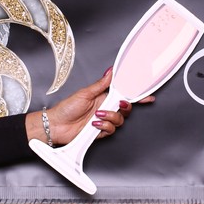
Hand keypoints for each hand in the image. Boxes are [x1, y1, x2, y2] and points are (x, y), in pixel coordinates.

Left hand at [26, 68, 153, 145]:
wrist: (56, 125)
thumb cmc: (66, 108)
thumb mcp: (84, 93)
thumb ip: (100, 84)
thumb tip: (110, 72)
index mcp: (103, 96)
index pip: (123, 94)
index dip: (136, 95)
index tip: (147, 95)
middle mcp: (105, 108)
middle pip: (125, 108)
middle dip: (125, 107)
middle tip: (119, 104)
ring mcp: (104, 120)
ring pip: (120, 120)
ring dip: (111, 117)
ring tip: (98, 115)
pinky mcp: (100, 131)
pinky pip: (111, 129)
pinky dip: (105, 126)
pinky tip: (95, 124)